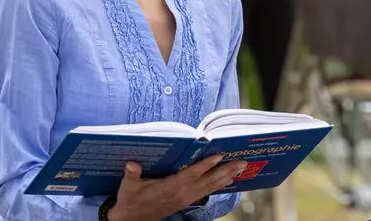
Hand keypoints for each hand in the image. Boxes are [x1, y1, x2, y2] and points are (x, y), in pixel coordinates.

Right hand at [106, 154, 246, 220]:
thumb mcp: (127, 188)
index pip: (192, 174)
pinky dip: (219, 184)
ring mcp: (186, 198)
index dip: (206, 165)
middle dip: (226, 170)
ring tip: (241, 167)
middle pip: (208, 180)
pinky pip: (207, 191)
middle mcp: (182, 193)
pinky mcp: (187, 201)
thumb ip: (131, 175)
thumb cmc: (131, 201)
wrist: (132, 220)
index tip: (220, 155)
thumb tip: (131, 163)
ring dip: (227, 176)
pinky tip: (229, 179)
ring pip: (211, 186)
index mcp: (170, 188)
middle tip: (243, 161)